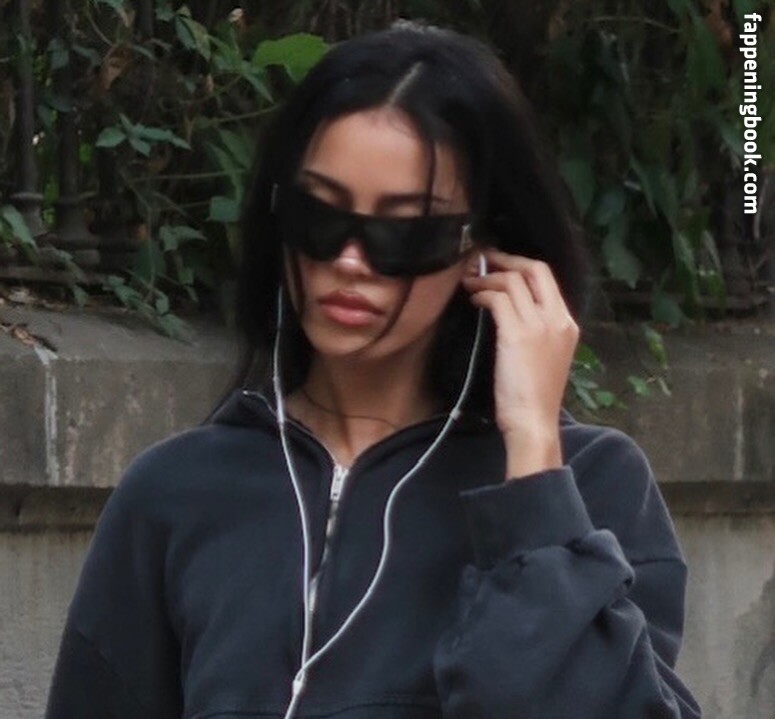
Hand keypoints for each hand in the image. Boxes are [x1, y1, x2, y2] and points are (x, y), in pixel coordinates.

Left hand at [461, 248, 578, 478]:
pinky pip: (498, 299)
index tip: (497, 264)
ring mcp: (540, 325)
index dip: (519, 263)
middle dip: (504, 259)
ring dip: (485, 277)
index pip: (546, 276)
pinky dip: (481, 294)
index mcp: (567, 323)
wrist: (533, 422)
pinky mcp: (518, 335)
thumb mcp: (543, 356)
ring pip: (512, 281)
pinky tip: (471, 300)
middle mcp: (558, 319)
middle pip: (533, 268)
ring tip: (467, 283)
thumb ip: (535, 330)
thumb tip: (506, 308)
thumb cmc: (533, 397)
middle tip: (480, 261)